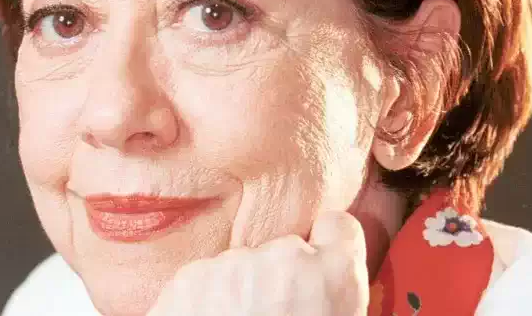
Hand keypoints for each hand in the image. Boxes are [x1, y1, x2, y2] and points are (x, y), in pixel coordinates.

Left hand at [147, 211, 368, 314]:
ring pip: (243, 266)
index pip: (341, 228)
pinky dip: (205, 301)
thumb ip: (333, 302)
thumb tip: (326, 298)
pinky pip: (206, 279)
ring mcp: (234, 264)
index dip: (330, 246)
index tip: (320, 261)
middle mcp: (285, 258)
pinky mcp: (190, 277)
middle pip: (286, 252)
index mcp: (335, 278)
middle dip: (279, 281)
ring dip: (240, 292)